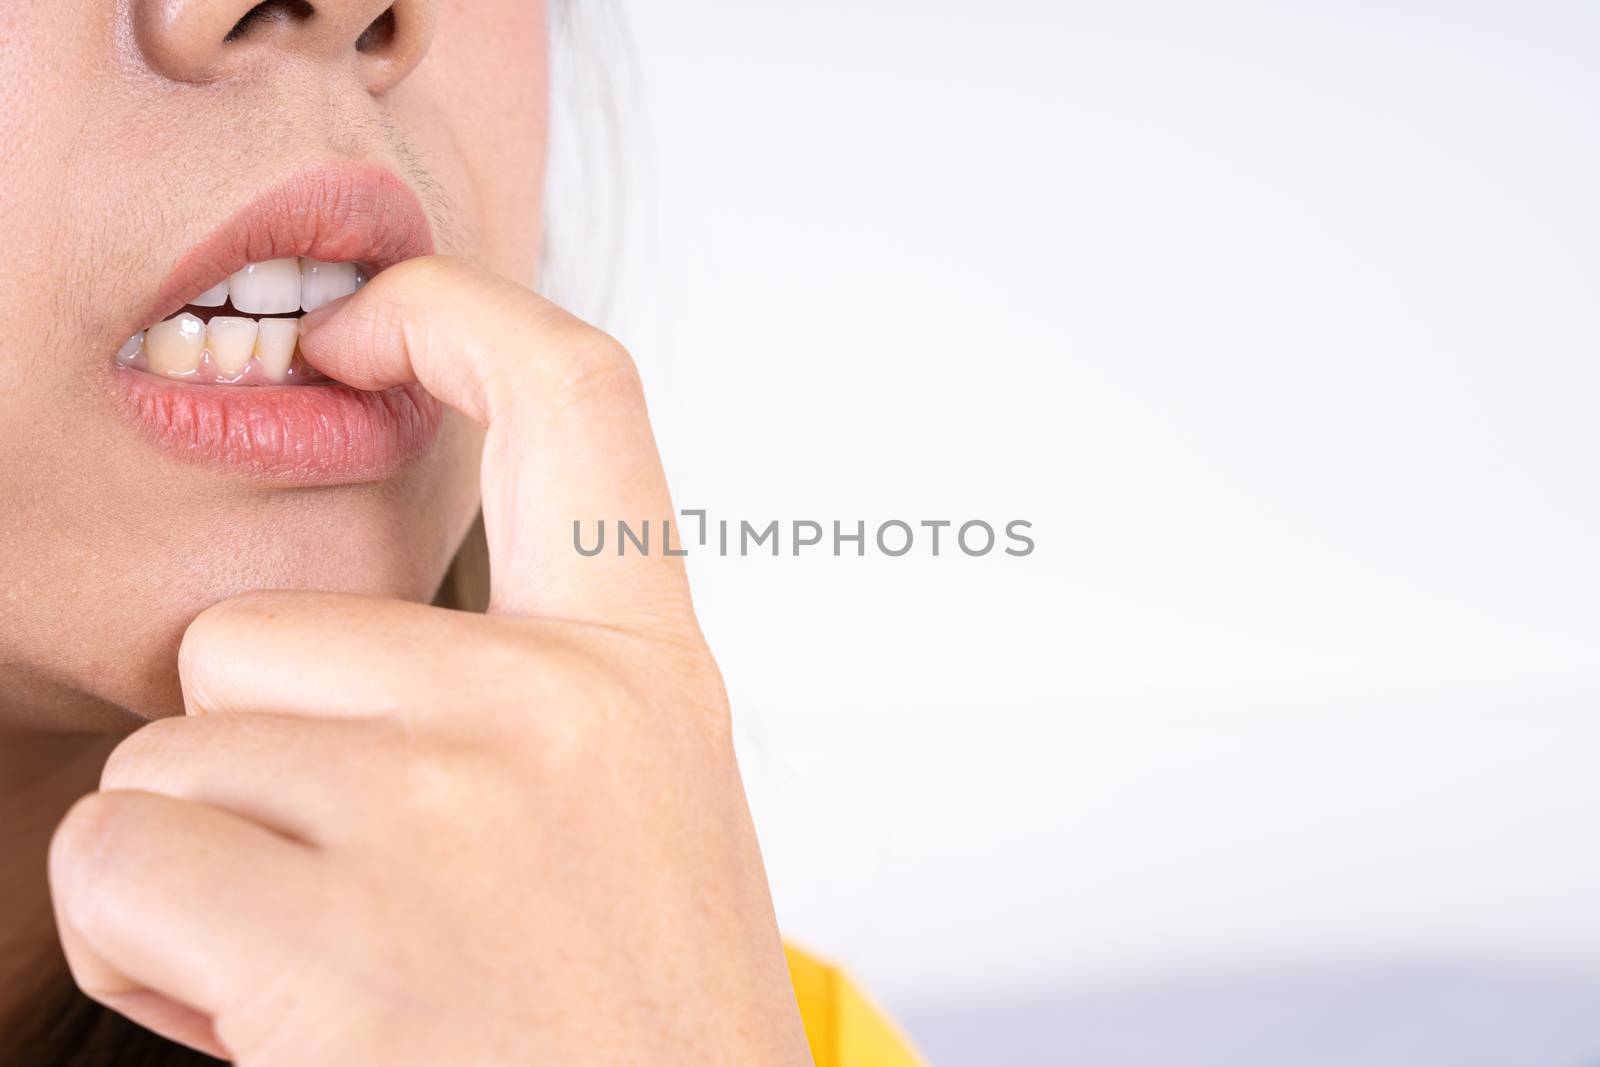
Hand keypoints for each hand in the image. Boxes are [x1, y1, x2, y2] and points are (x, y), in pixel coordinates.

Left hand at [47, 258, 813, 1065]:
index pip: (575, 398)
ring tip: (343, 973)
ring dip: (212, 870)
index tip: (353, 322)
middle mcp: (559, 706)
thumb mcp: (642, 813)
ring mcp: (453, 802)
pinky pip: (125, 859)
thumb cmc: (638, 1023)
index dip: (451, 315)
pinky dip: (154, 950)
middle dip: (260, 768)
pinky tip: (280, 1016)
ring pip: (178, 753)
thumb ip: (535, 690)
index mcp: (647, 671)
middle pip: (260, 638)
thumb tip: (344, 637)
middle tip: (372, 904)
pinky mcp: (342, 925)